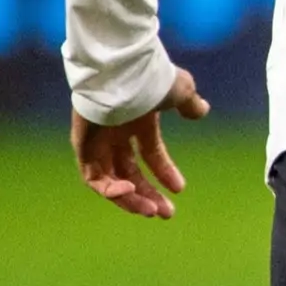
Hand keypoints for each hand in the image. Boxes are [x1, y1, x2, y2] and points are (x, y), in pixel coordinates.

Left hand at [72, 68, 209, 218]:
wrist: (122, 71)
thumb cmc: (151, 79)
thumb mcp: (179, 91)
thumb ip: (189, 104)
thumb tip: (202, 110)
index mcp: (137, 121)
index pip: (150, 153)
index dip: (164, 172)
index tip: (179, 188)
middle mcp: (116, 133)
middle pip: (130, 172)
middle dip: (149, 194)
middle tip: (165, 214)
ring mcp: (97, 140)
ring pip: (111, 180)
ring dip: (130, 198)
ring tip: (149, 211)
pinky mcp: (82, 146)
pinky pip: (93, 178)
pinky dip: (109, 190)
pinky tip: (128, 192)